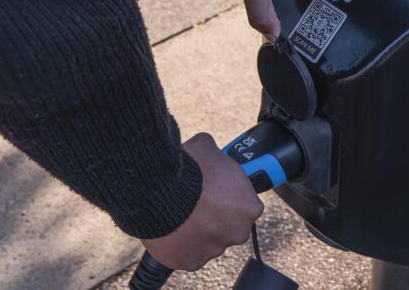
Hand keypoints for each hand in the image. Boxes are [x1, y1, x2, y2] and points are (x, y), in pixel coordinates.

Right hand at [142, 133, 262, 270]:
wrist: (158, 191)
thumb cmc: (189, 169)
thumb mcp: (207, 146)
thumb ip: (216, 154)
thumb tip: (210, 149)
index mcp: (249, 207)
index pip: (246, 204)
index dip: (231, 197)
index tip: (217, 191)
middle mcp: (237, 233)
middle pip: (230, 226)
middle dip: (217, 217)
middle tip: (199, 203)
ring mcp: (214, 250)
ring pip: (208, 241)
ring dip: (198, 231)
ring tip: (180, 213)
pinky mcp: (191, 262)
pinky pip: (188, 254)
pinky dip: (180, 245)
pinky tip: (171, 228)